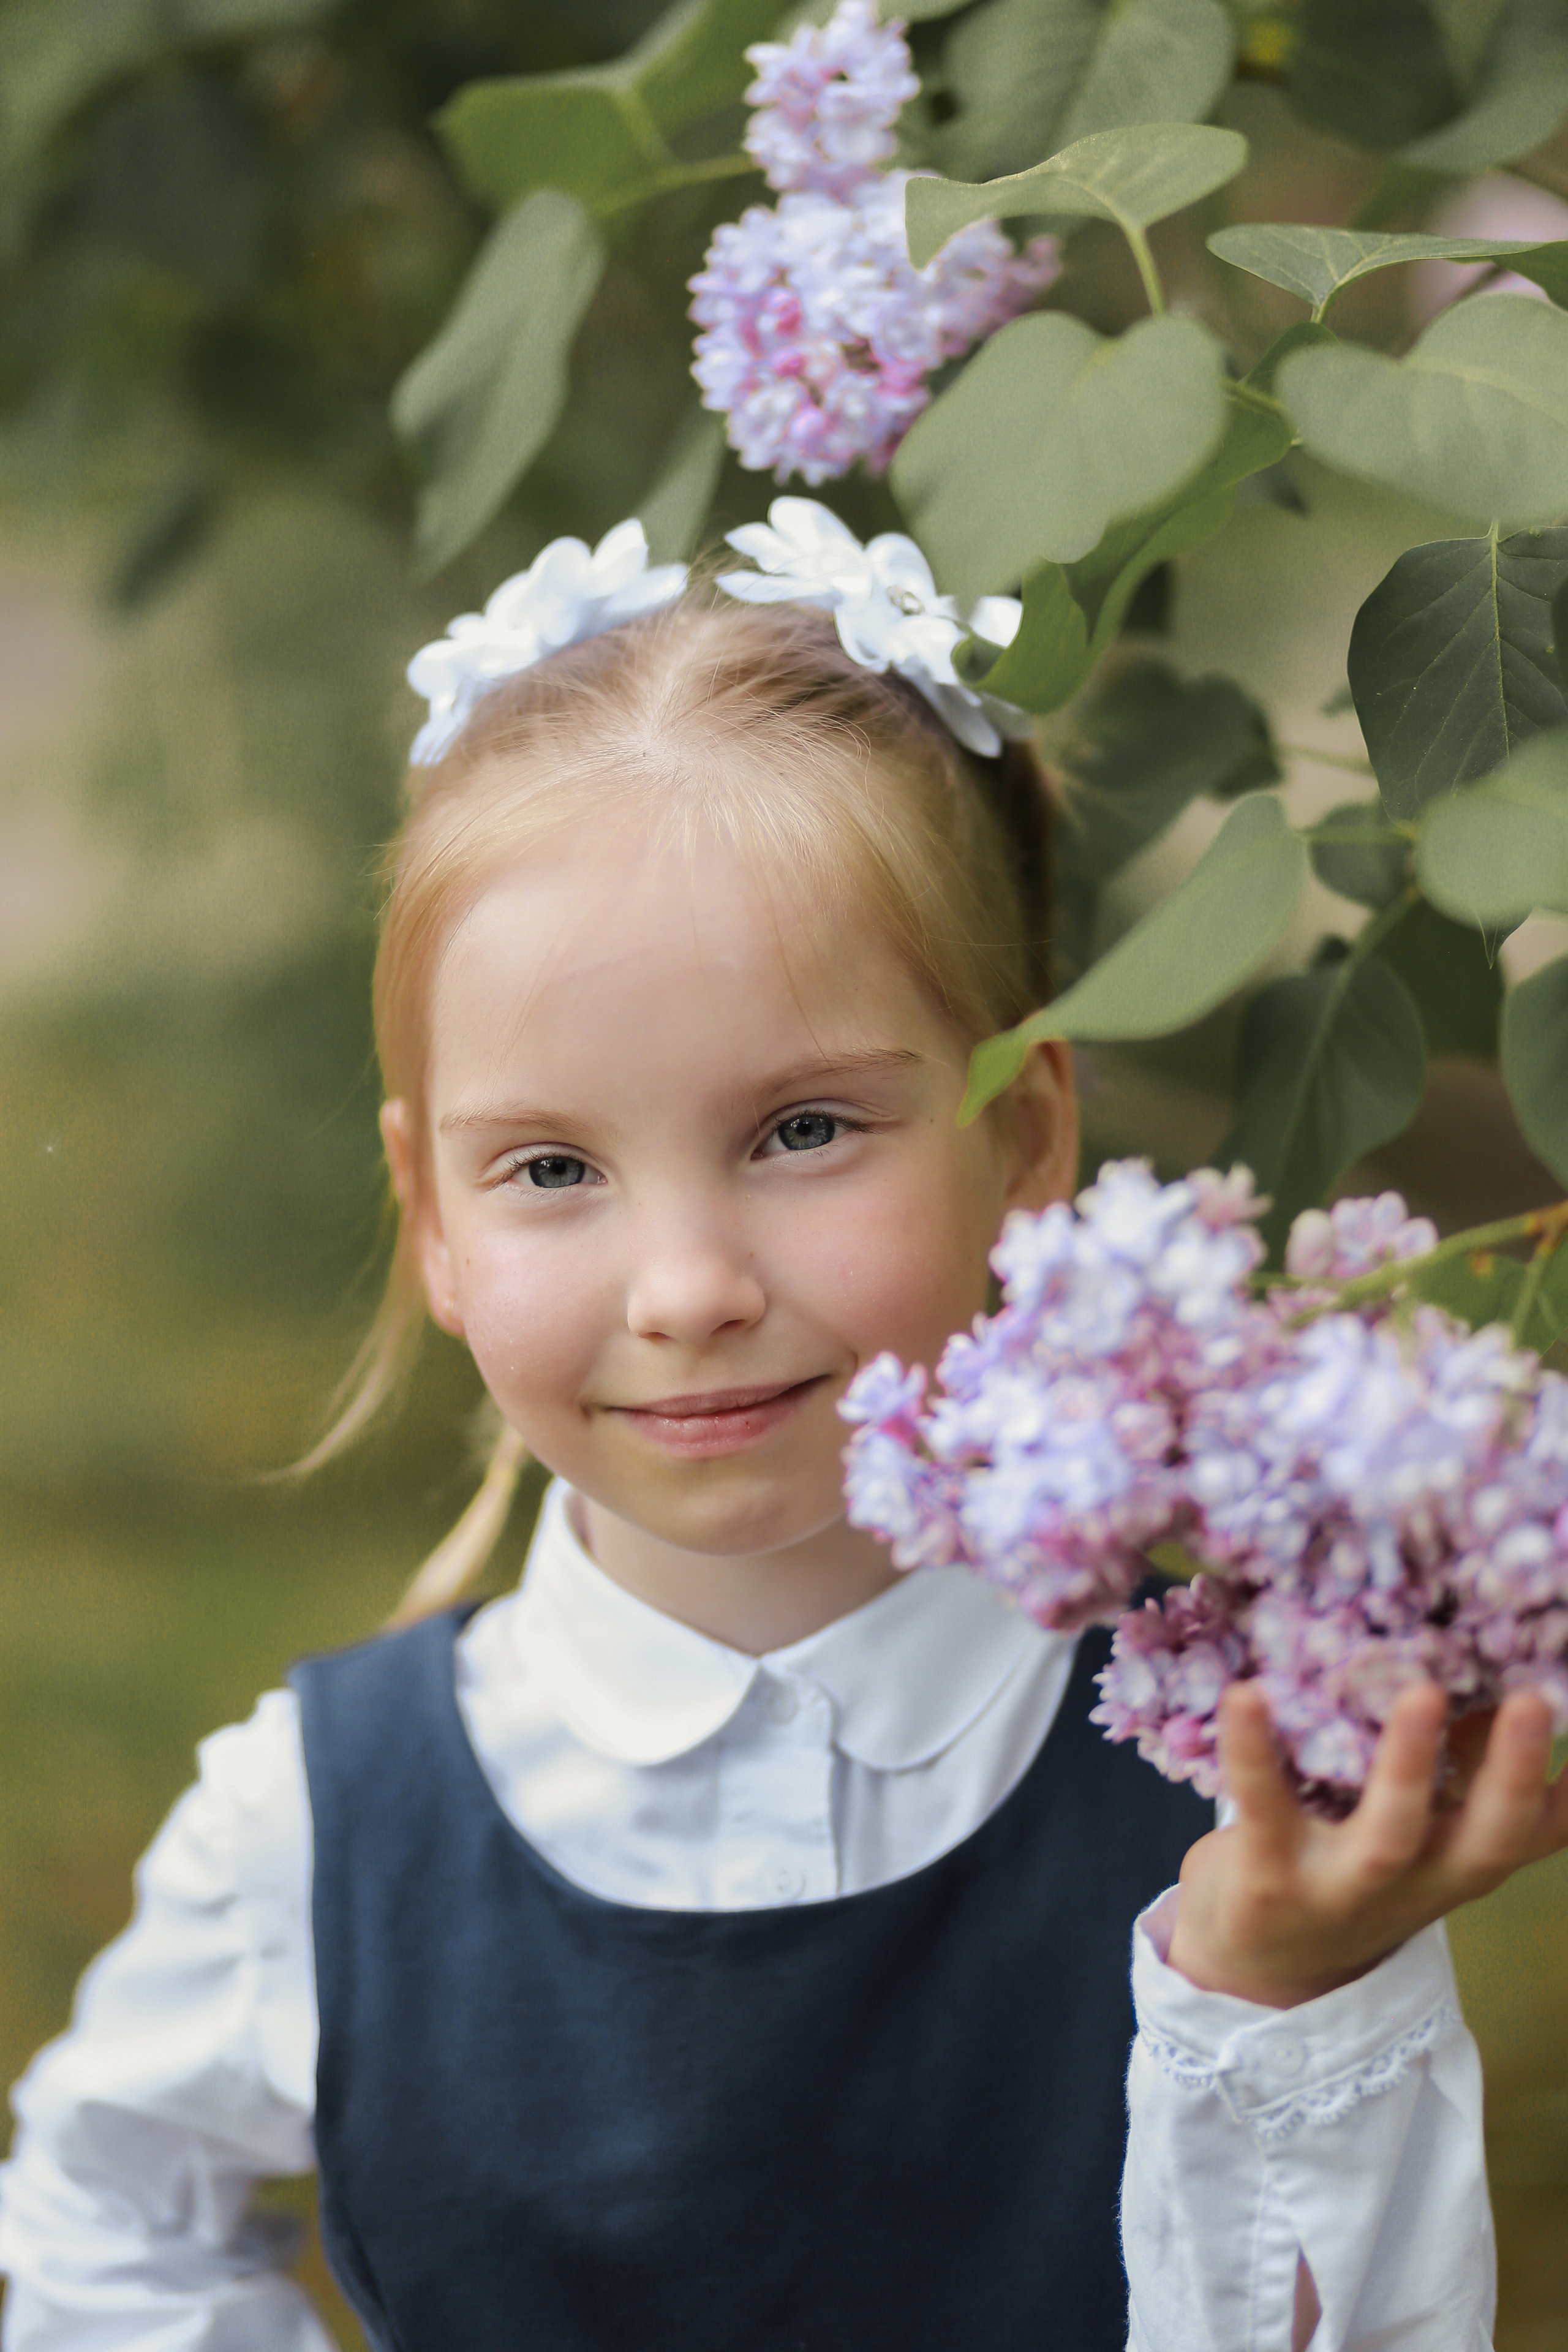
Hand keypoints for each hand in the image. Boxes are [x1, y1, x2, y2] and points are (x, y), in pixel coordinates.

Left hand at [1166, 1681, 1567, 2007]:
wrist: (1259, 1959)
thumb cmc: (1349, 1867)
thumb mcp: (1419, 1833)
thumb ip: (1459, 1766)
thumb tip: (1499, 1679)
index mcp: (1457, 1861)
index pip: (1531, 1831)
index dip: (1558, 1787)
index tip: (1563, 1711)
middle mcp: (1415, 1880)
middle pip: (1484, 1840)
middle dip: (1513, 1775)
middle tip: (1533, 1702)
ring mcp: (1343, 1886)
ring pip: (1389, 1834)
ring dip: (1411, 1765)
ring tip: (1424, 1693)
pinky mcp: (1267, 1878)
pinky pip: (1264, 1808)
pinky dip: (1252, 1752)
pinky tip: (1245, 1696)